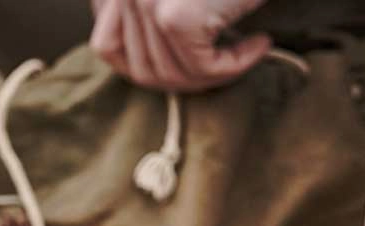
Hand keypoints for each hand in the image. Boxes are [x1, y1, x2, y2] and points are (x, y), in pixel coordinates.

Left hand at [90, 0, 271, 91]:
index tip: (187, 61)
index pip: (107, 45)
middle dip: (184, 78)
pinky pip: (199, 70)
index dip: (144, 64)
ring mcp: (145, 3)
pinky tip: (258, 45)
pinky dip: (233, 68)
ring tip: (242, 54)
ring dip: (211, 76)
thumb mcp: (179, 0)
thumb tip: (138, 62)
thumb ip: (147, 13)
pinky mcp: (175, 19)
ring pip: (169, 76)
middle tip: (223, 66)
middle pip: (140, 69)